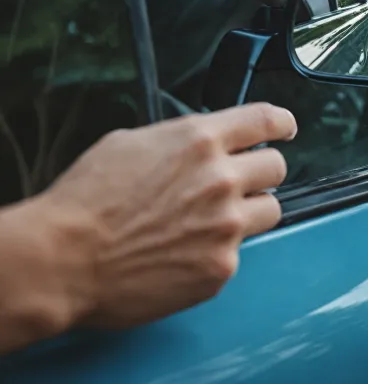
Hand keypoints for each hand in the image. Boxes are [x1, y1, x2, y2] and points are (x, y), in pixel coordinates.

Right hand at [0, 103, 295, 349]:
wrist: (63, 259)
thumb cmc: (87, 199)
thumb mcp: (133, 142)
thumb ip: (182, 139)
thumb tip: (201, 143)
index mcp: (200, 140)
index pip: (265, 119)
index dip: (282, 123)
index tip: (286, 128)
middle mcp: (222, 178)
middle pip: (276, 166)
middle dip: (260, 172)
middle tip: (239, 183)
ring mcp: (226, 225)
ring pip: (270, 210)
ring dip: (248, 211)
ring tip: (212, 221)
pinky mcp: (221, 267)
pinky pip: (237, 252)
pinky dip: (217, 252)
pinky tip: (184, 253)